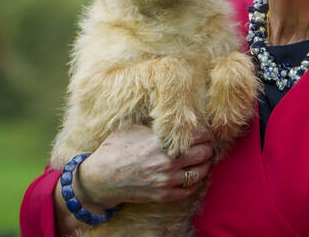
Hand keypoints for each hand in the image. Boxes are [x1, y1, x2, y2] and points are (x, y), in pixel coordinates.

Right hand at [74, 124, 212, 209]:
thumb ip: (156, 124)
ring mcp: (167, 180)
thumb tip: (170, 114)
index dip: (204, 132)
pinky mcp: (164, 195)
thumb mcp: (134, 128)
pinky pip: (190, 189)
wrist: (101, 178)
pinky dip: (195, 181)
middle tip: (205, 144)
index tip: (203, 132)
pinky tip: (193, 175)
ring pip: (201, 172)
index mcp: (161, 141)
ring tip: (202, 159)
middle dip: (207, 147)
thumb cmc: (115, 149)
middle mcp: (168, 162)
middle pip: (204, 153)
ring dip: (204, 164)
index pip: (198, 135)